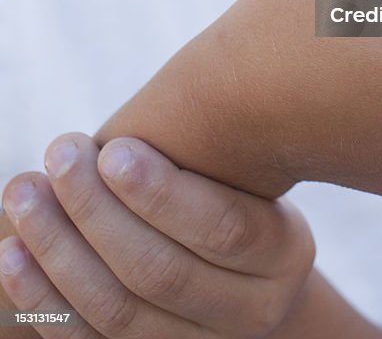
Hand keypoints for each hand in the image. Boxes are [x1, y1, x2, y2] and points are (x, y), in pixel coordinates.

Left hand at [0, 134, 313, 337]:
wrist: (235, 266)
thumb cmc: (230, 185)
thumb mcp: (242, 169)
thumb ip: (199, 157)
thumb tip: (116, 139)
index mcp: (284, 254)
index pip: (225, 228)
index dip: (164, 193)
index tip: (112, 149)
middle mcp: (252, 312)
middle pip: (162, 272)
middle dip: (98, 212)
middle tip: (58, 154)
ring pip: (119, 312)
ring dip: (59, 251)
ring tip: (24, 193)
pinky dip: (44, 300)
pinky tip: (13, 256)